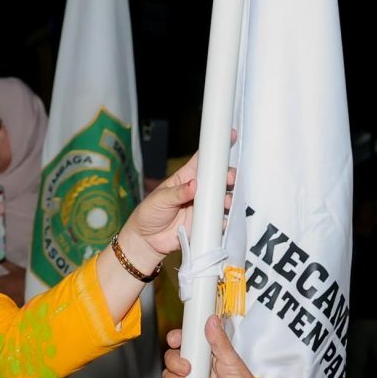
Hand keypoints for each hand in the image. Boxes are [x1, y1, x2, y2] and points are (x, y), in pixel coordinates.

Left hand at [121, 147, 237, 270]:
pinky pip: (220, 220)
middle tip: (230, 179)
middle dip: (228, 176)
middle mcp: (198, 191)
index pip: (203, 159)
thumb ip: (177, 193)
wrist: (146, 241)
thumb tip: (194, 184)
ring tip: (226, 202)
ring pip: (223, 198)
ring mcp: (203, 207)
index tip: (229, 136)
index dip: (216, 148)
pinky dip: (225, 220)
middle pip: (219, 179)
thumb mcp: (159, 199)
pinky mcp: (205, 224)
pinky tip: (224, 220)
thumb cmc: (149, 214)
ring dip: (229, 198)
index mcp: (186, 178)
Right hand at [161, 316, 282, 377]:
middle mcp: (196, 366)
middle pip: (172, 357)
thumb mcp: (231, 360)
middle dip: (175, 363)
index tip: (176, 341)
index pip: (184, 340)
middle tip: (187, 370)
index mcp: (206, 353)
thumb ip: (219, 340)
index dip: (176, 339)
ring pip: (169, 376)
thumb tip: (212, 320)